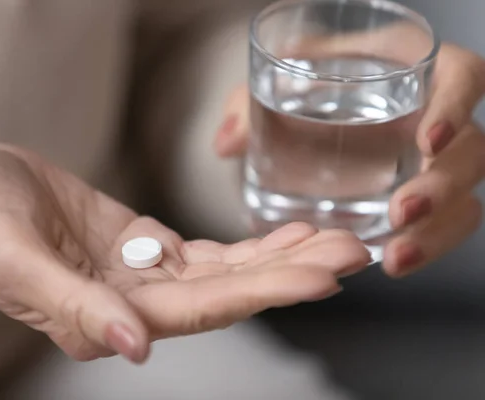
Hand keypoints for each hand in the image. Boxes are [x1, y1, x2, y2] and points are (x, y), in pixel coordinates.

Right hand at [0, 144, 370, 362]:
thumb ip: (74, 307)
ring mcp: (143, 275)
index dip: (262, 292)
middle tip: (352, 254)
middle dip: (290, 274)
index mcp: (107, 316)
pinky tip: (286, 231)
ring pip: (226, 272)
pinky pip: (207, 251)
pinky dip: (249, 245)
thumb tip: (133, 347)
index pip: (200, 310)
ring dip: (280, 257)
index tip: (320, 277)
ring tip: (335, 239)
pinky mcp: (144, 246)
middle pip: (228, 293)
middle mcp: (135, 304)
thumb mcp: (16, 263)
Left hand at [214, 43, 484, 276]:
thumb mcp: (277, 81)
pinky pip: (442, 224)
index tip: (427, 138)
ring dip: (437, 230)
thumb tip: (226, 142)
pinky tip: (393, 260)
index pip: (461, 78)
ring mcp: (432, 163)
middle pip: (471, 150)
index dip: (454, 106)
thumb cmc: (304, 87)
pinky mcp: (422, 199)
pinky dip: (425, 245)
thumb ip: (250, 104)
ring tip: (396, 256)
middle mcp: (434, 118)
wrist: (308, 109)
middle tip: (400, 210)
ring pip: (464, 197)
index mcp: (413, 73)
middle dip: (442, 185)